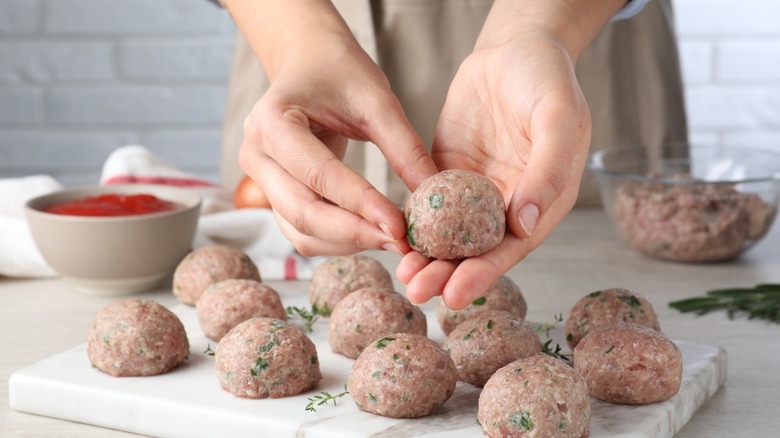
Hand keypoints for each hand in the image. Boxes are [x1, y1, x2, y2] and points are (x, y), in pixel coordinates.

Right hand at [236, 20, 436, 255]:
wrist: (309, 63)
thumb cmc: (340, 72)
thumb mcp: (377, 99)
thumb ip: (404, 147)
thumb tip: (432, 193)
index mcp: (271, 121)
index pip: (320, 175)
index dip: (361, 204)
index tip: (400, 225)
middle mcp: (255, 154)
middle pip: (303, 212)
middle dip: (355, 232)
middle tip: (401, 241)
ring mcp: (259, 179)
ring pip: (301, 231)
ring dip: (348, 243)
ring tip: (393, 239)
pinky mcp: (273, 196)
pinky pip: (302, 232)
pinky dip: (338, 240)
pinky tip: (372, 233)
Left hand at [398, 34, 590, 308]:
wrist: (514, 48)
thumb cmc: (547, 78)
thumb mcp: (559, 117)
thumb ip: (548, 170)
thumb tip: (525, 224)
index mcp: (542, 201)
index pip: (512, 247)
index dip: (484, 273)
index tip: (455, 294)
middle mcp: (507, 204)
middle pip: (475, 249)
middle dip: (447, 273)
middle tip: (417, 291)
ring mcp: (475, 192)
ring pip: (448, 233)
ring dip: (426, 255)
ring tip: (402, 274)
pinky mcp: (447, 173)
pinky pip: (428, 202)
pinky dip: (412, 221)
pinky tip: (393, 234)